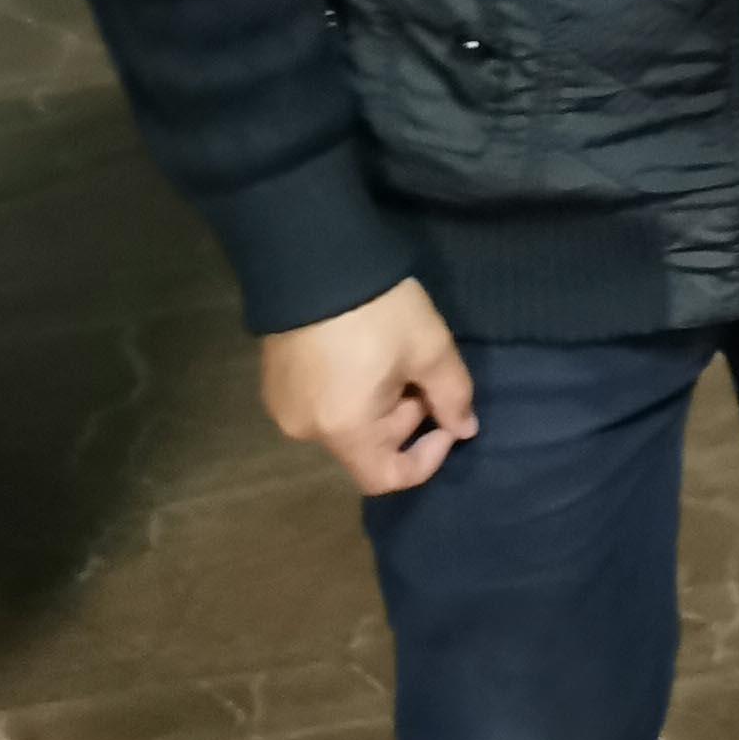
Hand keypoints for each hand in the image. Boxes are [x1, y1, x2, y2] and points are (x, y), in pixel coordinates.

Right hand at [258, 276, 476, 494]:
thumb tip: (464, 429)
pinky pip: (323, 405)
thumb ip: (453, 397)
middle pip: (368, 447)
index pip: (384, 478)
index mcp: (343, 429)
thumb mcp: (430, 350)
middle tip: (420, 373)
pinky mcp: (274, 384)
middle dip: (405, 418)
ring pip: (347, 425)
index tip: (445, 425)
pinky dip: (351, 394)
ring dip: (379, 404)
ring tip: (391, 358)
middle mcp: (306, 429)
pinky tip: (362, 354)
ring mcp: (284, 407)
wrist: (311, 260)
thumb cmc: (378, 311)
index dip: (424, 460)